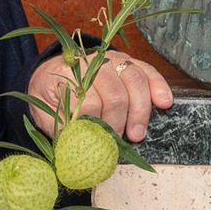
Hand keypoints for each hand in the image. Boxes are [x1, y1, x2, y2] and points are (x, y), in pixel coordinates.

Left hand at [28, 50, 172, 141]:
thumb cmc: (52, 98)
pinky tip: (164, 102)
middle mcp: (91, 63)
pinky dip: (158, 86)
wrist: (51, 74)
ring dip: (140, 111)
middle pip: (115, 94)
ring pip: (134, 81)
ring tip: (137, 134)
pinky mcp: (126, 61)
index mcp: (68, 76)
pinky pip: (147, 70)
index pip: (89, 102)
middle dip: (120, 123)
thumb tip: (79, 150)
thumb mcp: (45, 115)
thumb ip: (61, 129)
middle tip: (119, 141)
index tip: (98, 143)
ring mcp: (111, 59)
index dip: (97, 126)